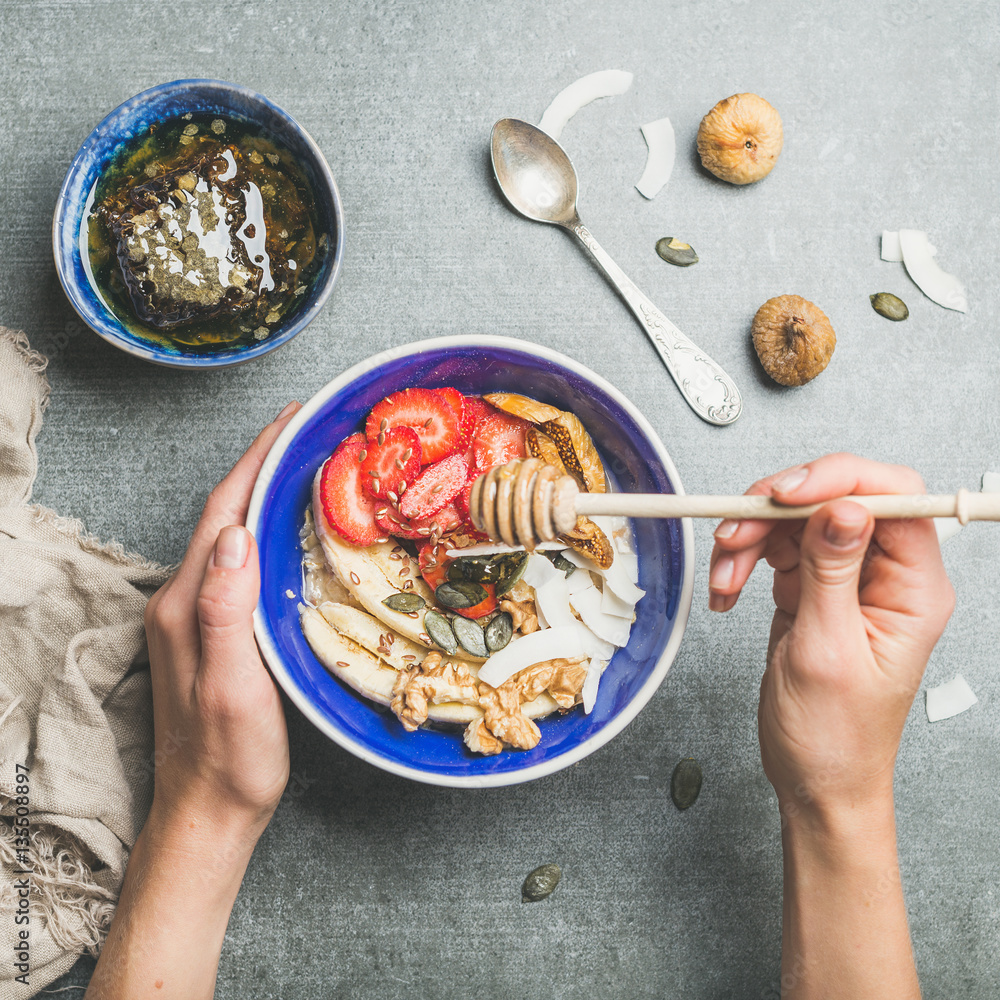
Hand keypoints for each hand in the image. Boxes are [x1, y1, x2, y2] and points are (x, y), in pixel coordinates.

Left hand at [88, 402, 300, 999]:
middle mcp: (181, 600)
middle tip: (312, 434)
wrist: (207, 812)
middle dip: (263, 465)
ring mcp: (192, 615)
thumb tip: (235, 533)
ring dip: (263, 494)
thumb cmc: (230, 759)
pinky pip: (236, 563)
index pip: (223, 512)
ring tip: (309, 468)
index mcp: (186, 604)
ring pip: (229, 536)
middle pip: (223, 514)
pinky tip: (292, 533)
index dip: (257, 460)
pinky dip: (263, 532)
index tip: (293, 420)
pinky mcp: (208, 631)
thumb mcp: (234, 687)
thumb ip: (226, 608)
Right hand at [709, 453, 953, 815]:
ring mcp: (847, 580)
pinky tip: (728, 589)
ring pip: (796, 520)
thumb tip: (843, 506)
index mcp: (914, 589)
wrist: (815, 779)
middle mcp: (885, 576)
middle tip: (736, 531)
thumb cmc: (837, 736)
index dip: (839, 480)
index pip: (892, 498)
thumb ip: (831, 572)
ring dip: (750, 539)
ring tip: (726, 576)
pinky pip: (774, 549)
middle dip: (777, 511)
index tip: (787, 493)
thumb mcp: (827, 652)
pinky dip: (742, 562)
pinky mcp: (814, 588)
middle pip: (835, 498)